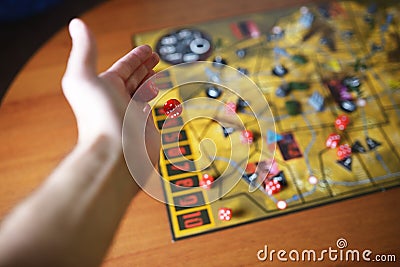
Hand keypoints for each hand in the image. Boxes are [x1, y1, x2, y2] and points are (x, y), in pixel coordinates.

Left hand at [62, 18, 159, 165]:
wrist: (116, 153)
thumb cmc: (99, 119)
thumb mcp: (84, 77)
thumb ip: (84, 50)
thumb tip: (77, 25)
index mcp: (105, 87)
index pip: (123, 67)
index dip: (135, 57)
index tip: (146, 50)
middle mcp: (118, 101)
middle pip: (133, 78)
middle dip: (144, 66)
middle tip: (155, 57)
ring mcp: (132, 115)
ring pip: (142, 94)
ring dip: (150, 82)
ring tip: (157, 74)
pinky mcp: (146, 129)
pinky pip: (152, 112)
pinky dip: (155, 104)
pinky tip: (157, 100)